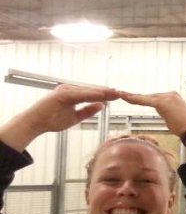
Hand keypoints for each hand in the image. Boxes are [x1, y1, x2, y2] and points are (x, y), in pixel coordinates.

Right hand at [0, 84, 118, 149]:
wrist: (36, 123)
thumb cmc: (52, 120)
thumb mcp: (75, 117)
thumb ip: (87, 111)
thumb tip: (102, 106)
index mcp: (73, 94)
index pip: (92, 94)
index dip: (105, 95)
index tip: (118, 95)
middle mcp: (69, 90)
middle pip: (92, 90)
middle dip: (107, 92)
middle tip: (122, 92)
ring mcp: (65, 90)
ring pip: (88, 91)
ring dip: (102, 91)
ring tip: (115, 92)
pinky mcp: (62, 94)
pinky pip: (80, 94)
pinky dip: (91, 94)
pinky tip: (102, 95)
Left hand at [118, 90, 185, 135]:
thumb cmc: (185, 128)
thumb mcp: (174, 117)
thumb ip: (167, 112)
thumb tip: (162, 113)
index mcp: (173, 97)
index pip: (154, 97)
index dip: (143, 98)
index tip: (133, 98)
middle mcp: (170, 94)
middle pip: (150, 96)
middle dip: (136, 97)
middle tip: (123, 95)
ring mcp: (167, 97)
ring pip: (147, 97)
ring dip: (133, 97)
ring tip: (122, 95)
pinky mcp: (163, 102)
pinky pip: (146, 100)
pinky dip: (136, 99)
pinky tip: (127, 98)